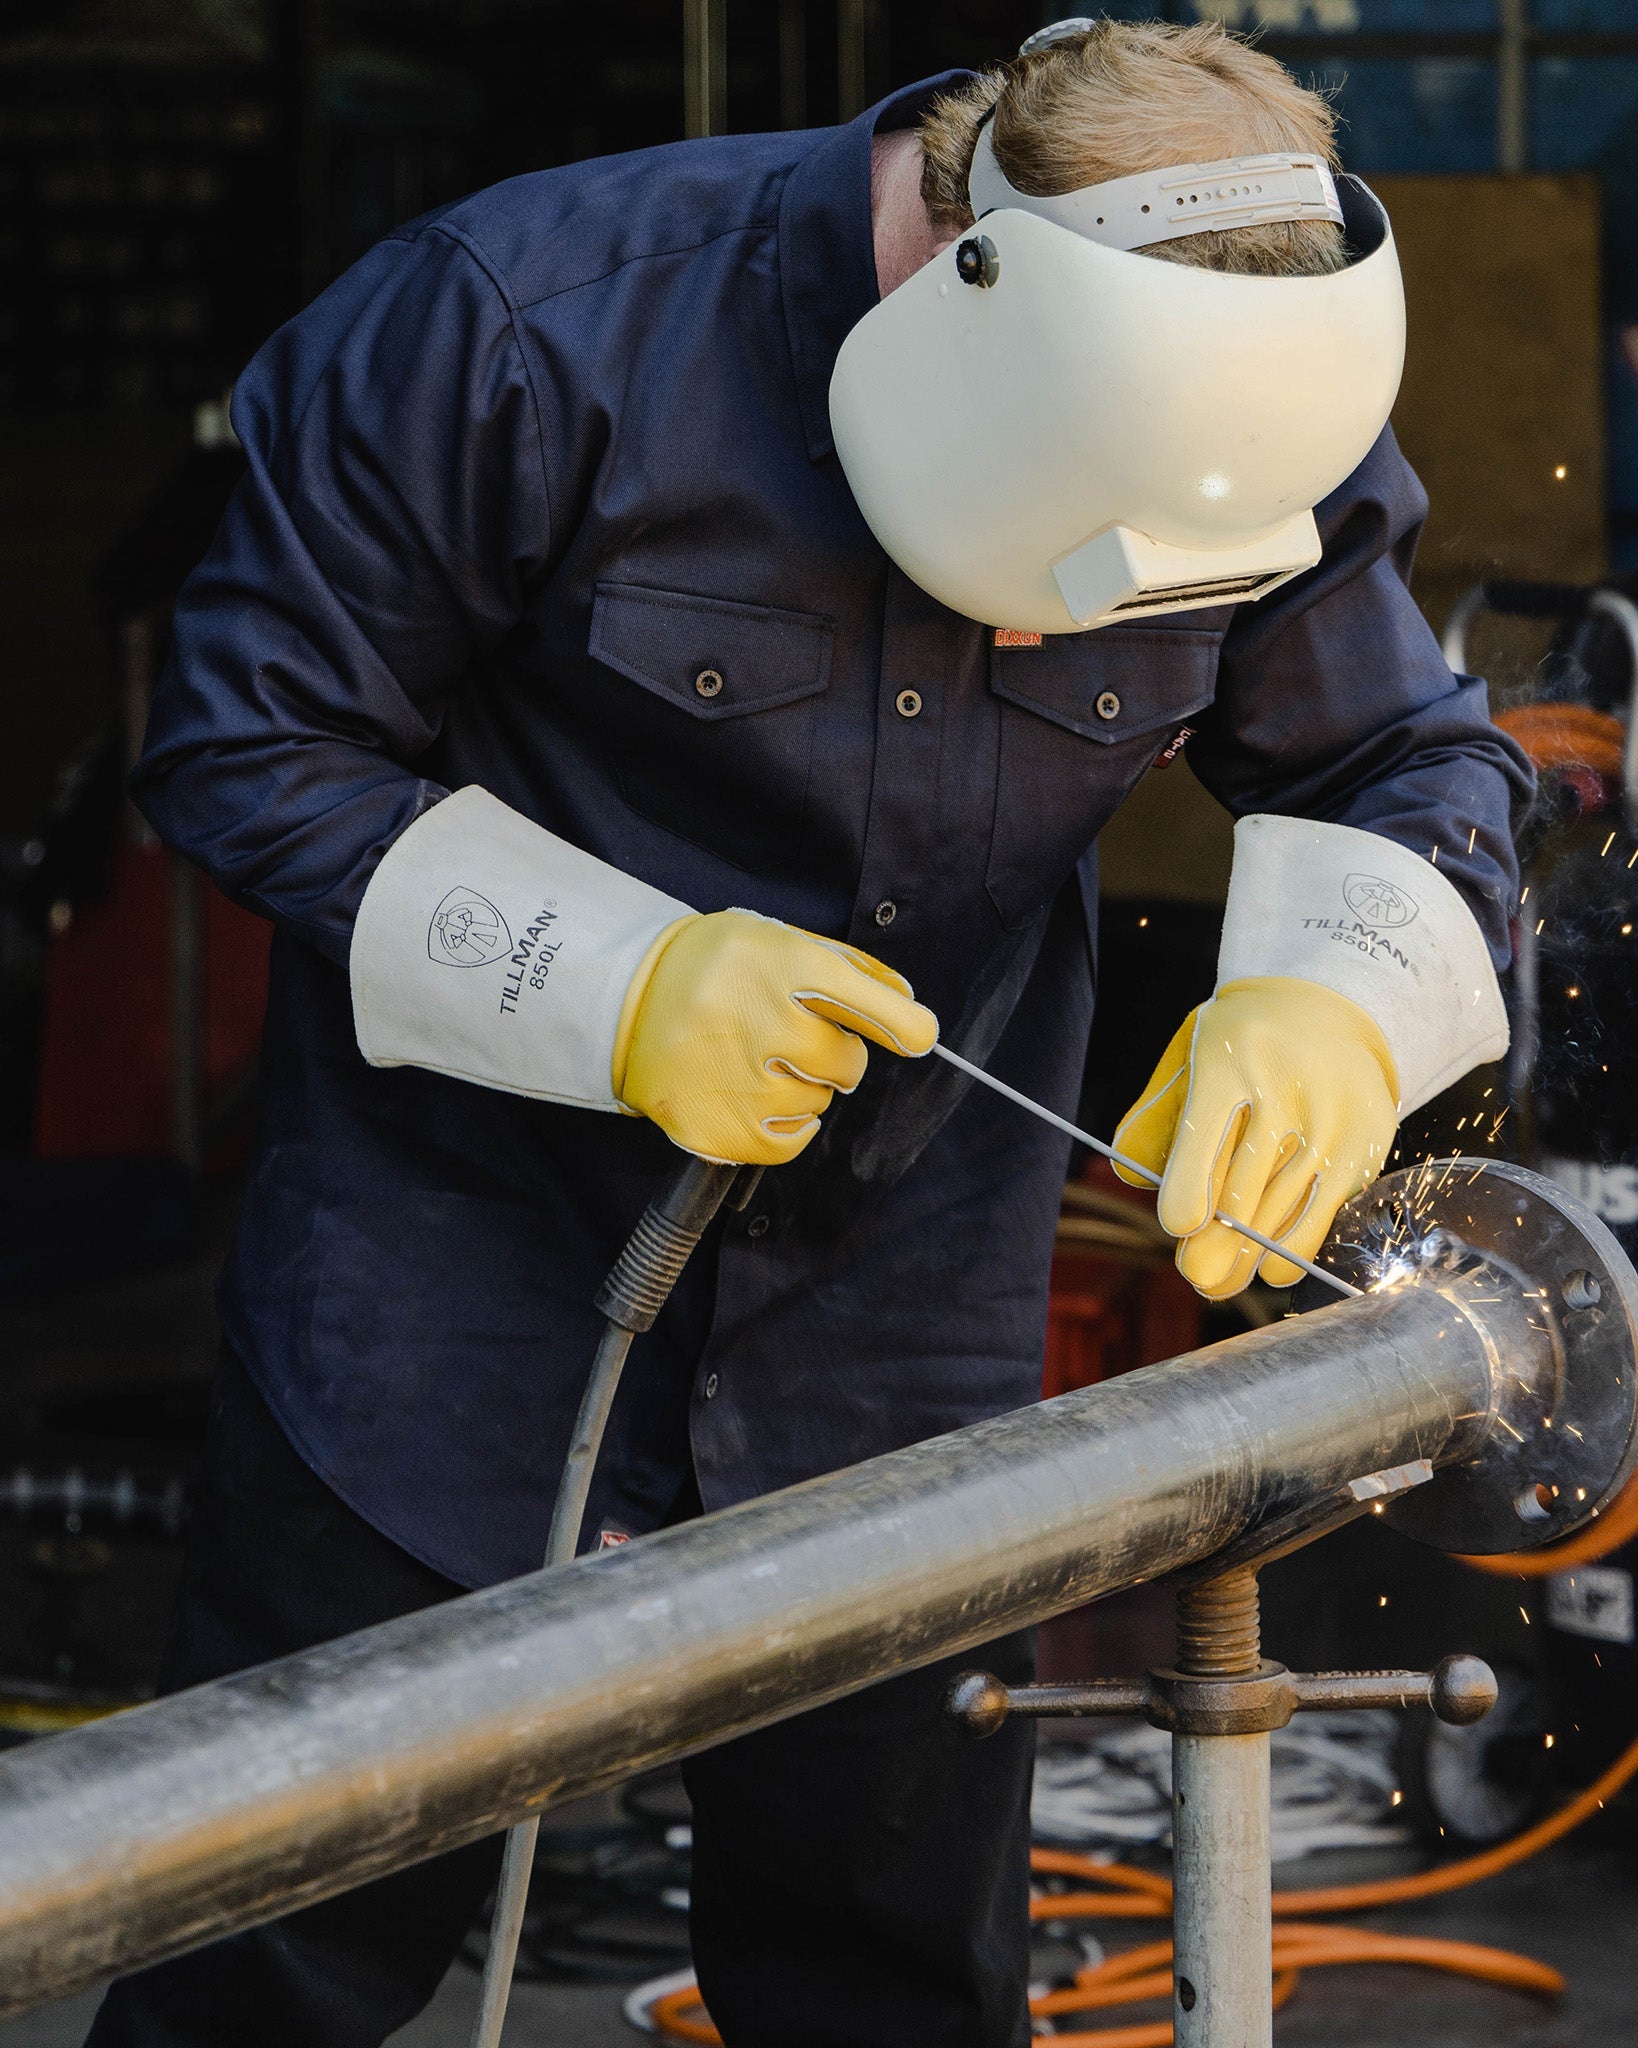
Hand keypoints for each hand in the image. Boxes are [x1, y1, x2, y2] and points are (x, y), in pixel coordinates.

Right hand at [614, 911, 937, 1164]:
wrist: (627, 1003)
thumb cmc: (718, 969)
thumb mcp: (779, 942)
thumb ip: (851, 969)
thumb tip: (912, 1007)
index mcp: (781, 966)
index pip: (866, 1004)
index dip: (904, 1026)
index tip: (917, 1035)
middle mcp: (762, 1024)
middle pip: (848, 1065)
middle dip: (833, 1053)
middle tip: (788, 1034)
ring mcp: (739, 1082)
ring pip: (818, 1103)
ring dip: (801, 1086)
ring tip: (751, 1058)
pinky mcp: (721, 1130)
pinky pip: (792, 1140)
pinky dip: (783, 1122)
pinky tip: (748, 1092)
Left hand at [1112, 977, 1398, 1296]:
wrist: (1328, 1006)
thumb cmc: (1240, 1046)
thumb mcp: (1193, 1058)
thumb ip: (1160, 1117)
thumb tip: (1129, 1179)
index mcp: (1229, 1062)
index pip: (1204, 1138)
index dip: (1188, 1192)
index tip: (1179, 1225)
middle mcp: (1286, 1093)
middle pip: (1244, 1191)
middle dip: (1214, 1245)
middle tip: (1195, 1272)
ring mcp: (1331, 1122)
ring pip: (1283, 1216)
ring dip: (1246, 1261)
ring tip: (1218, 1281)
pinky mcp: (1364, 1145)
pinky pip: (1321, 1219)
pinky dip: (1291, 1250)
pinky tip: (1268, 1265)